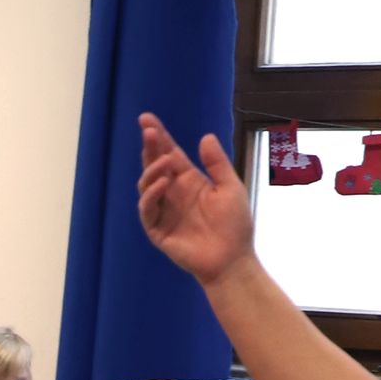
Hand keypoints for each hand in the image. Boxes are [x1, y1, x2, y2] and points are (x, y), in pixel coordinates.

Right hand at [133, 114, 258, 284]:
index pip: (169, 154)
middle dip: (150, 147)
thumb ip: (217, 163)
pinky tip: (163, 183)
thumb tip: (205, 137)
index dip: (159, 137)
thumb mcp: (230, 187)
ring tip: (165, 161)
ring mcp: (163, 210)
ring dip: (152, 169)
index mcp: (189, 181)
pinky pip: (147, 208)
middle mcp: (173, 193)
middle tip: (149, 131)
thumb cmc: (235, 225)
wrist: (231, 259)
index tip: (147, 120)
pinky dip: (152, 194)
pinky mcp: (157, 229)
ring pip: (146, 185)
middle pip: (154, 165)